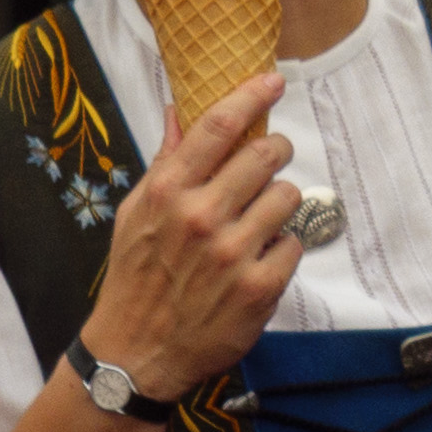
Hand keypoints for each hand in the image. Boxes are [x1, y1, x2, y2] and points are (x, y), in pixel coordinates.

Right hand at [84, 78, 302, 405]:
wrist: (136, 352)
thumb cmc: (138, 275)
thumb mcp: (136, 214)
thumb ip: (166, 161)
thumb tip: (180, 109)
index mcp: (167, 193)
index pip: (217, 126)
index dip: (252, 95)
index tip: (273, 80)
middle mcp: (200, 217)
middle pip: (268, 155)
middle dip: (276, 153)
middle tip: (268, 164)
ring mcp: (233, 252)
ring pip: (289, 197)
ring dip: (279, 204)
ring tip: (256, 222)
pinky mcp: (262, 286)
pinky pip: (295, 243)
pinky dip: (282, 249)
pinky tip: (256, 262)